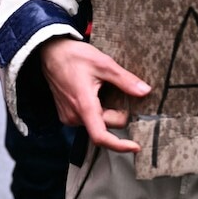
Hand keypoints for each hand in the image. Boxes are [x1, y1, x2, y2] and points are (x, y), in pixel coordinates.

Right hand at [38, 38, 150, 152]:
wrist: (51, 52)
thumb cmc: (75, 56)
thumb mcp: (104, 64)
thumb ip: (125, 80)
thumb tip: (145, 91)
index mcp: (84, 106)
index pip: (101, 136)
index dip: (119, 145)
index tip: (135, 146)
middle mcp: (74, 116)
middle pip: (105, 126)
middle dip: (117, 113)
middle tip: (118, 91)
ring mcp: (68, 116)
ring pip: (97, 123)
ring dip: (106, 111)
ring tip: (101, 89)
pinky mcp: (66, 114)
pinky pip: (87, 119)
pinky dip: (97, 110)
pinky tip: (93, 92)